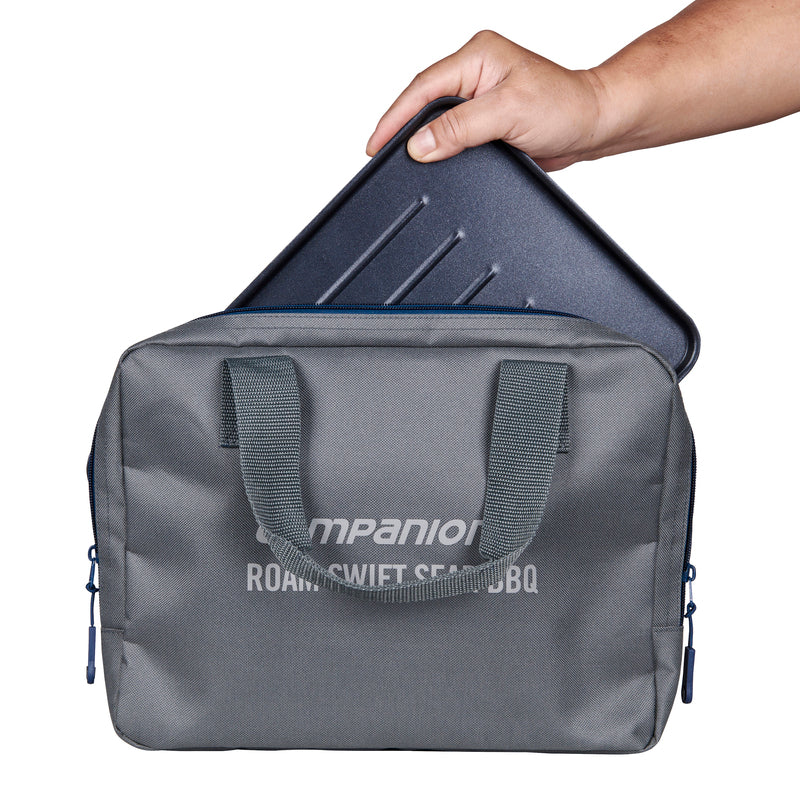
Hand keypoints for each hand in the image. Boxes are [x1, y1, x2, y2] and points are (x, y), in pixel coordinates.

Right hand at [365, 30, 609, 170]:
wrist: (595, 125)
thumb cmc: (566, 106)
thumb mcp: (507, 114)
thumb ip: (460, 128)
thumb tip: (420, 144)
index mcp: (477, 55)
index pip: (423, 87)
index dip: (395, 117)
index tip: (375, 144)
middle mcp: (476, 72)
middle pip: (423, 101)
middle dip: (401, 128)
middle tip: (380, 155)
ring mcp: (481, 95)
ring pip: (437, 119)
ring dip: (420, 139)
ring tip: (398, 158)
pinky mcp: (487, 119)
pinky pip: (453, 133)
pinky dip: (439, 148)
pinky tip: (430, 160)